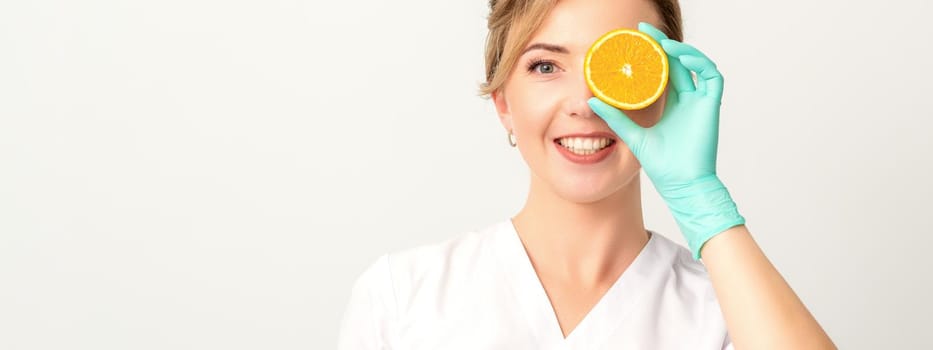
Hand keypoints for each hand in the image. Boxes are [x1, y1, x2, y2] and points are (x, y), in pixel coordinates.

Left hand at [588, 22, 744, 259]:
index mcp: (670, 104)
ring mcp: (700, 102)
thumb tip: (591, 101)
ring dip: (682, 51)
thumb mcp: (632, 135)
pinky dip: (699, 64)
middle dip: (663, 44)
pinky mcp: (711, 107)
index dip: (652, 54)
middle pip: (677, 63)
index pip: (662, 71)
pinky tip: (681, 58)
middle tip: (645, 30)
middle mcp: (687, 100)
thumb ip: (615, 117)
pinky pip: (712, 77)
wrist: (681, 184)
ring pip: (696, 65)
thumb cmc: (662, 165)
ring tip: (663, 44)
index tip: (635, 38)